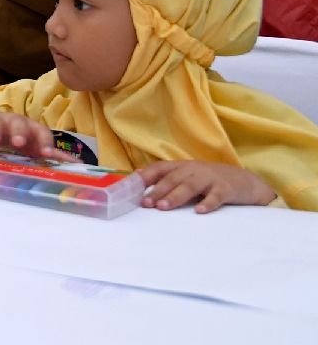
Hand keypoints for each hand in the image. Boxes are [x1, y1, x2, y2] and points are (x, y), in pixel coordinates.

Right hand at [0, 108, 61, 158]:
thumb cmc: (17, 139)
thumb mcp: (34, 146)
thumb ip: (53, 156)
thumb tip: (80, 166)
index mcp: (32, 130)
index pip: (41, 132)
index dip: (44, 141)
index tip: (46, 153)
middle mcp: (16, 124)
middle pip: (19, 124)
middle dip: (19, 133)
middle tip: (18, 143)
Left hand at [137, 160, 276, 213]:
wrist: (245, 181)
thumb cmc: (210, 180)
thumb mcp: (188, 175)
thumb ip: (166, 176)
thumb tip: (137, 177)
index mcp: (182, 166)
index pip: (160, 168)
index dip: (146, 177)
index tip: (131, 187)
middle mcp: (194, 170)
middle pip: (173, 179)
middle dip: (158, 190)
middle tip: (146, 203)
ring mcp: (210, 179)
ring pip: (190, 186)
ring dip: (175, 196)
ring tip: (163, 206)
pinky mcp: (226, 189)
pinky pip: (216, 196)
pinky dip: (207, 203)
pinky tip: (199, 212)